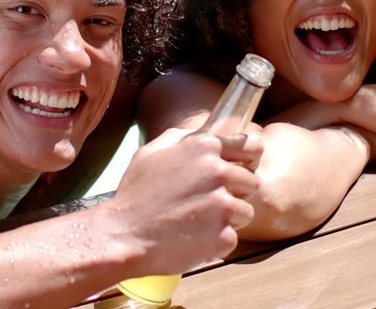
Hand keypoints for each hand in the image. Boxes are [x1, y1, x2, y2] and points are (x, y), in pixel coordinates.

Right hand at [110, 128, 261, 274]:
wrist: (123, 234)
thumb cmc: (135, 194)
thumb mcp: (151, 152)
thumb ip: (180, 137)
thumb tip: (199, 133)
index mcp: (204, 147)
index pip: (252, 146)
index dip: (249, 160)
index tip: (243, 170)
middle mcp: (218, 172)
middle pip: (252, 182)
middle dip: (236, 193)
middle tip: (211, 203)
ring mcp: (222, 206)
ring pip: (246, 211)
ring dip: (229, 219)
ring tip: (200, 222)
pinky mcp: (223, 236)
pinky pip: (233, 238)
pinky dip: (217, 242)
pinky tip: (194, 239)